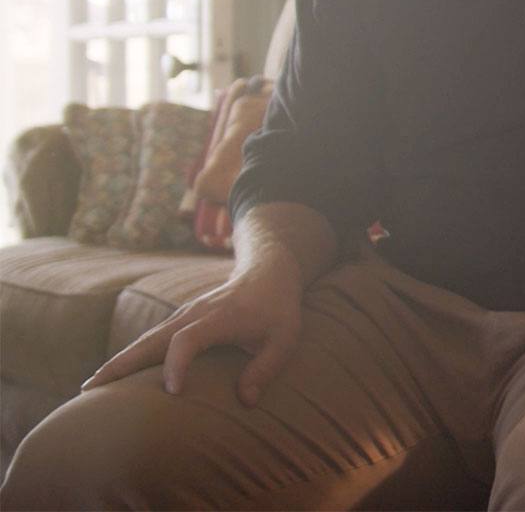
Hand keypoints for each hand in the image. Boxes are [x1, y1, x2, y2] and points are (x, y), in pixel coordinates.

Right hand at [82, 254, 302, 405]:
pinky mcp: (180, 320)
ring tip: (90, 388)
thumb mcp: (285, 338)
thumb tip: (246, 402)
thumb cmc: (278, 309)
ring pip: (145, 341)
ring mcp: (183, 316)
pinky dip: (130, 356)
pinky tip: (114, 375)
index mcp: (218, 319)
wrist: (268, 272)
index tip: (172, 392)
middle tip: (90, 390)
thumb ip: (265, 368)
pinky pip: (151, 340)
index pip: (187, 341)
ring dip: (118, 362)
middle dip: (121, 365)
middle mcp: (193, 315)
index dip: (177, 365)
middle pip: (151, 340)